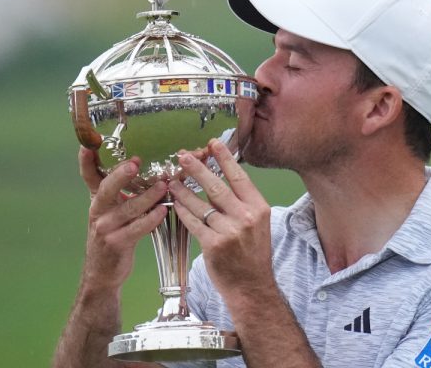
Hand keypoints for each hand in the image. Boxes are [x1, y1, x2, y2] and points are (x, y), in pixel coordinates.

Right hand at [78, 147, 167, 290]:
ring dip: (148, 196)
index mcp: (97, 201)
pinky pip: (137, 228)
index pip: (89, 177)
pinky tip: (163, 211)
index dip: (86, 161)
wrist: (103, 273)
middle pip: (106, 188)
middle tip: (135, 162)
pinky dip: (151, 219)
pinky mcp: (117, 243)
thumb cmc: (113, 236)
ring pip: (128, 208)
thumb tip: (140, 168)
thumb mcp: (111, 212)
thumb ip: (120, 194)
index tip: (88, 145)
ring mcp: (105, 228)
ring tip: (164, 186)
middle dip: (120, 175)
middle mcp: (98, 212)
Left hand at [168, 139, 273, 296]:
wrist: (252, 287)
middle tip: (183, 155)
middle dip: (197, 168)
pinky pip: (193, 222)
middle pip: (217, 186)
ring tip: (172, 180)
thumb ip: (241, 204)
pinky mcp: (213, 245)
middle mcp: (246, 217)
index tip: (213, 143)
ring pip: (201, 204)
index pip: (239, 177)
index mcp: (258, 208)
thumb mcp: (257, 225)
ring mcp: (229, 231)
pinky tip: (174, 203)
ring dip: (183, 190)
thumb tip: (219, 180)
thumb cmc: (253, 254)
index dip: (225, 159)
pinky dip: (182, 211)